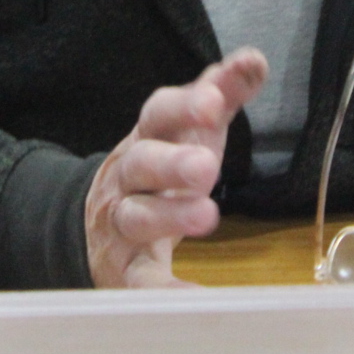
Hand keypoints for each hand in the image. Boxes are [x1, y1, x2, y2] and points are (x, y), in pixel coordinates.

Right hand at [85, 48, 268, 287]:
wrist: (98, 218)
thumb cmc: (160, 163)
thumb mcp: (191, 125)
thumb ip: (222, 92)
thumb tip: (254, 59)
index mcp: (149, 135)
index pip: (159, 112)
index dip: (184, 105)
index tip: (213, 101)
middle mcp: (128, 175)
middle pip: (141, 163)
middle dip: (171, 163)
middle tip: (207, 167)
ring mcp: (120, 221)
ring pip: (135, 217)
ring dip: (167, 216)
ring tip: (207, 215)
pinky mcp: (124, 268)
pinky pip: (141, 279)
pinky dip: (165, 287)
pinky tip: (195, 293)